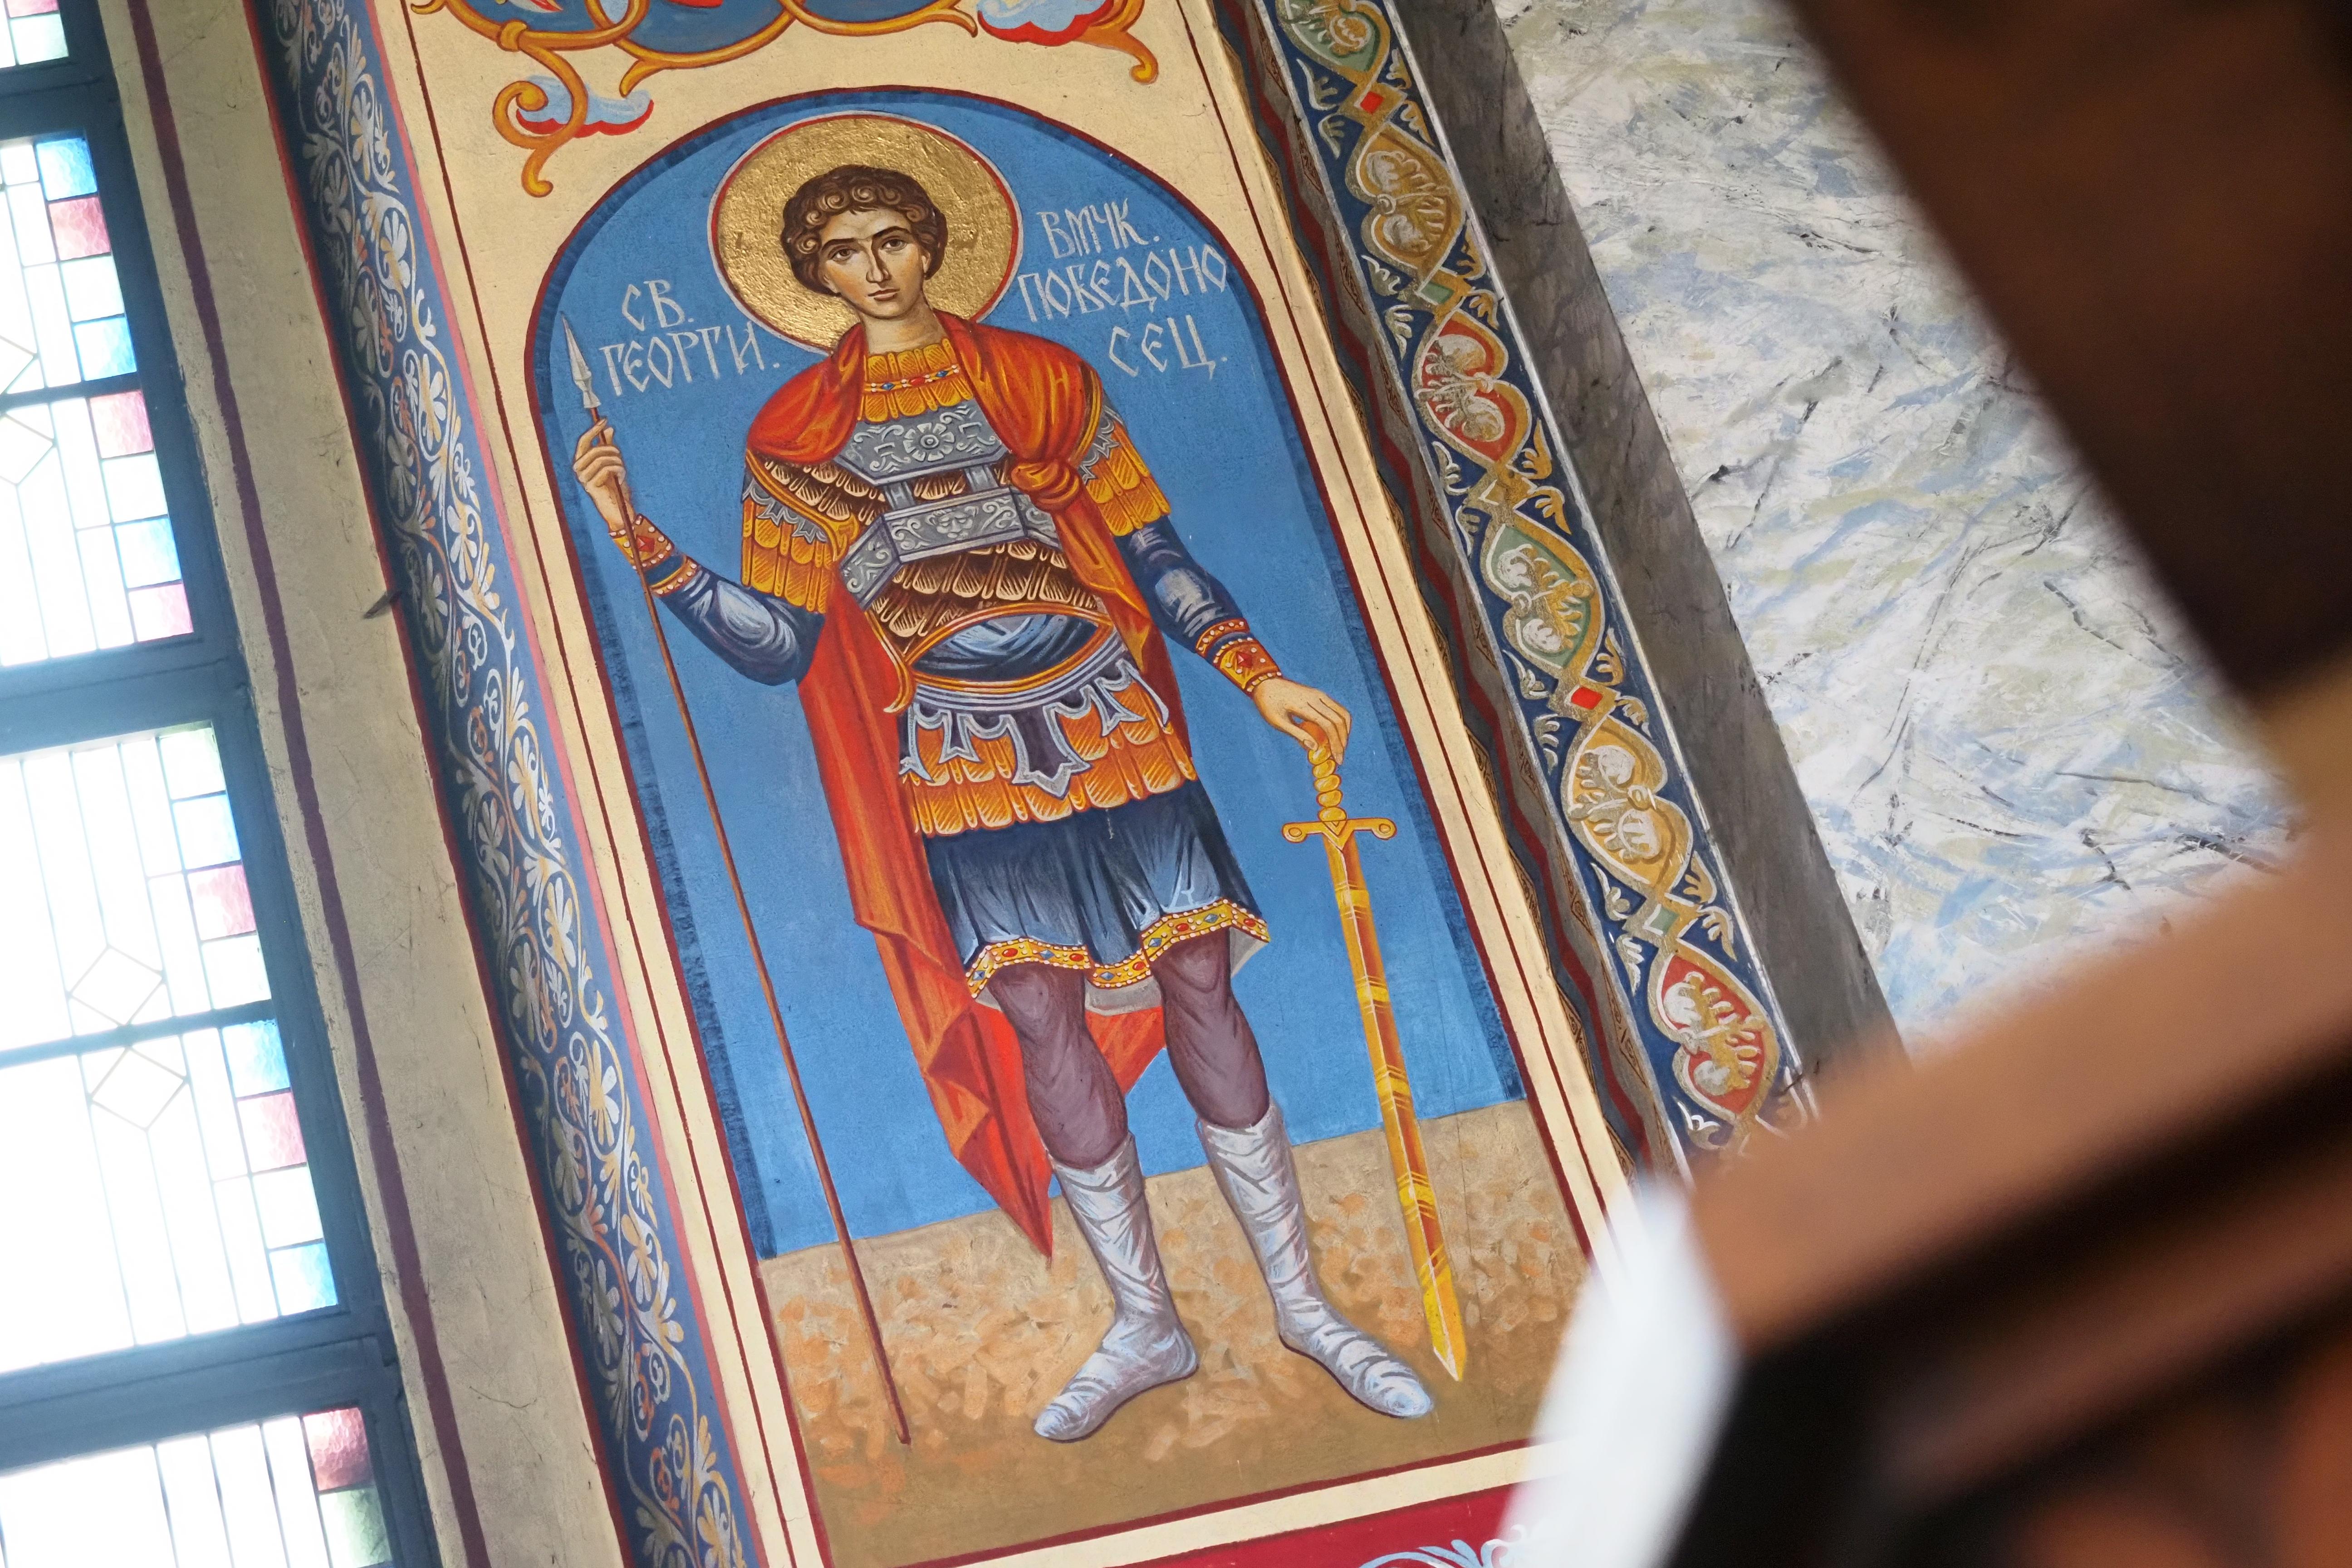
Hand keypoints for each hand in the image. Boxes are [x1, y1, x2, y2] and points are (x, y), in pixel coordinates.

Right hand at [572, 419, 638, 550]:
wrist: (618, 507)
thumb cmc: (615, 485)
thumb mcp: (613, 462)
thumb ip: (609, 446)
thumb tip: (609, 428)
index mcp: (580, 461)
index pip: (583, 441)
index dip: (593, 430)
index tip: (604, 420)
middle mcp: (578, 469)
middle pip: (594, 449)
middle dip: (611, 449)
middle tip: (620, 455)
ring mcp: (582, 478)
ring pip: (602, 458)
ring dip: (617, 461)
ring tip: (622, 469)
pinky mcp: (590, 486)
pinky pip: (607, 469)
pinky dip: (618, 470)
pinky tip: (621, 477)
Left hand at [1252, 677, 1352, 764]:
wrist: (1266, 682)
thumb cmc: (1268, 704)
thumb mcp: (1278, 722)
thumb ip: (1297, 734)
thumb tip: (1316, 749)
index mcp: (1305, 705)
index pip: (1328, 725)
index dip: (1336, 743)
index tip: (1337, 759)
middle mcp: (1316, 697)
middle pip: (1339, 720)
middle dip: (1343, 741)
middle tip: (1340, 758)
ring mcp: (1320, 694)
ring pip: (1343, 713)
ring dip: (1346, 732)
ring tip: (1341, 747)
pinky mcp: (1321, 694)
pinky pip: (1338, 708)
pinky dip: (1342, 723)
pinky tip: (1338, 734)